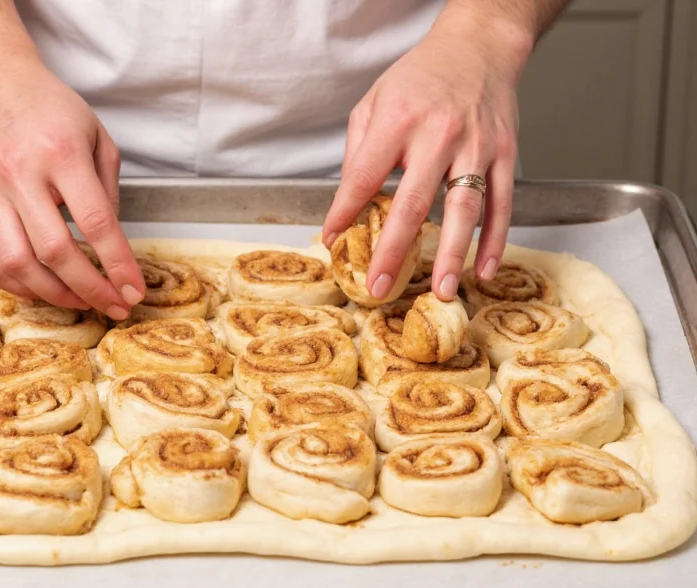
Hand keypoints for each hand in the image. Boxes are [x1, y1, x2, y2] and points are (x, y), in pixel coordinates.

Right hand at [0, 58, 144, 318]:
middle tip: (115, 305)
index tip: (134, 289)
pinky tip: (45, 288)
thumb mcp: (98, 138)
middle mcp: (18, 174)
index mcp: (59, 153)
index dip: (118, 264)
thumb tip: (112, 247)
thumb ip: (108, 192)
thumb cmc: (51, 110)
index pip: (95, 222)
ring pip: (18, 265)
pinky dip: (21, 286)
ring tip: (82, 301)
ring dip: (55, 294)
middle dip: (91, 289)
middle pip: (55, 252)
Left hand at [322, 11, 530, 301]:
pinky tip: (484, 270)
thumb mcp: (373, 103)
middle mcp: (439, 134)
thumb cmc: (420, 78)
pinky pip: (502, 205)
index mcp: (398, 120)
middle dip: (395, 251)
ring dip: (453, 254)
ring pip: (465, 209)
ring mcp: (477, 146)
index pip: (364, 177)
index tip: (332, 240)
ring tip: (442, 290)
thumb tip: (346, 206)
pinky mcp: (506, 154)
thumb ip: (358, 153)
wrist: (478, 48)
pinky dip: (495, 241)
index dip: (345, 212)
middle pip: (414, 203)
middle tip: (381, 287)